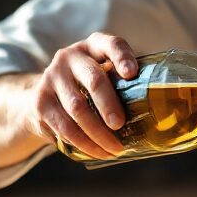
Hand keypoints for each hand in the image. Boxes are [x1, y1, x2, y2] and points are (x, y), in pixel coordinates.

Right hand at [27, 32, 138, 159]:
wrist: (43, 96)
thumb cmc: (87, 87)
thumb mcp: (103, 76)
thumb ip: (122, 85)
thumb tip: (156, 115)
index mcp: (93, 46)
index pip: (111, 44)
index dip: (122, 57)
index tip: (132, 73)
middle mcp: (70, 57)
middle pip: (93, 79)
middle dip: (109, 104)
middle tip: (120, 124)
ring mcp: (51, 77)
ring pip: (77, 108)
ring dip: (98, 133)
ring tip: (115, 149)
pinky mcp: (40, 101)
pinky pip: (64, 126)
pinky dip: (83, 143)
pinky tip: (97, 152)